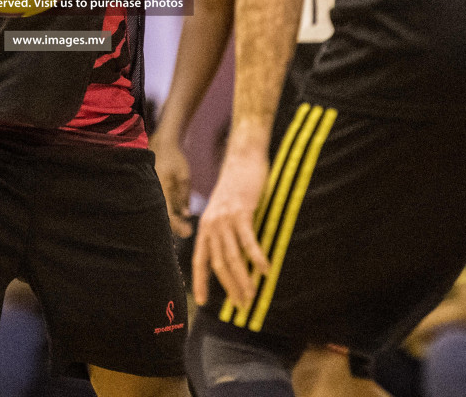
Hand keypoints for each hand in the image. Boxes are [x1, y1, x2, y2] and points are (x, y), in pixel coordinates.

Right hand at [152, 133, 194, 237]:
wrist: (162, 144)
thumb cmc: (174, 159)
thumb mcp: (183, 177)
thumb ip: (183, 196)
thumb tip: (186, 214)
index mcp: (159, 190)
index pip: (167, 215)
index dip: (177, 226)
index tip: (189, 232)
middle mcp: (153, 193)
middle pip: (162, 216)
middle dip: (175, 226)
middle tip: (188, 231)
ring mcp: (152, 191)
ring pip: (161, 211)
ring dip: (173, 219)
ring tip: (186, 226)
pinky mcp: (154, 189)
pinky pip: (161, 204)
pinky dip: (169, 211)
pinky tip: (179, 214)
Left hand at [192, 147, 269, 306]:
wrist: (243, 159)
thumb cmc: (237, 186)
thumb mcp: (224, 210)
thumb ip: (224, 231)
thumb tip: (234, 257)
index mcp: (205, 226)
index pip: (199, 260)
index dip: (200, 282)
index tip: (201, 302)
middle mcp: (212, 225)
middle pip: (218, 264)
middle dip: (229, 287)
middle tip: (241, 305)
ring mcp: (226, 219)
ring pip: (233, 257)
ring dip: (243, 279)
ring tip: (252, 295)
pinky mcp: (242, 212)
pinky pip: (249, 241)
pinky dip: (257, 257)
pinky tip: (265, 271)